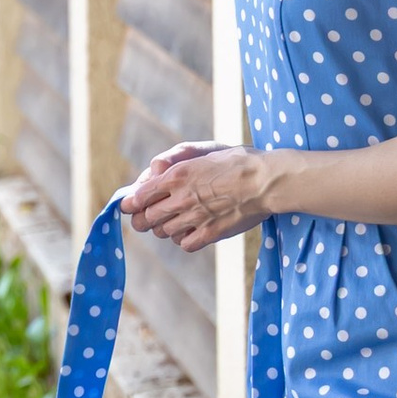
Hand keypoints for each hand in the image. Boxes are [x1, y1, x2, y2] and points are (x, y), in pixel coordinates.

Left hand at [118, 143, 281, 251]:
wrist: (266, 180)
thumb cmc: (238, 161)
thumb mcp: (203, 153)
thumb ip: (176, 163)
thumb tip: (156, 171)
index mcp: (177, 175)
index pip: (139, 196)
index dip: (131, 204)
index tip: (130, 206)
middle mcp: (182, 198)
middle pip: (147, 218)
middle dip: (144, 219)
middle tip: (147, 218)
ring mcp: (196, 217)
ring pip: (164, 232)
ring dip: (165, 228)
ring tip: (174, 222)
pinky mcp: (211, 233)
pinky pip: (185, 244)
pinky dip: (184, 240)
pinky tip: (191, 232)